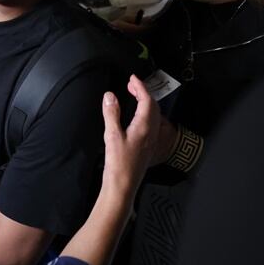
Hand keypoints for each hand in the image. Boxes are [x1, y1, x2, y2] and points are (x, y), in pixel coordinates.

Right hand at [100, 74, 160, 195]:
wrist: (123, 186)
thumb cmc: (118, 163)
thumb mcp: (112, 136)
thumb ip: (111, 114)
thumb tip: (110, 95)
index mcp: (145, 126)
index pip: (147, 100)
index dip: (140, 87)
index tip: (132, 78)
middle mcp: (152, 132)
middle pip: (153, 106)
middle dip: (143, 92)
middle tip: (131, 85)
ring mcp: (152, 140)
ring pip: (154, 115)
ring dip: (145, 102)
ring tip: (133, 97)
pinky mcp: (148, 146)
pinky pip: (151, 123)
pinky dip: (145, 113)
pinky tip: (136, 116)